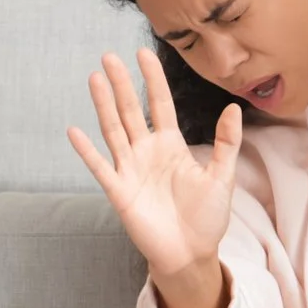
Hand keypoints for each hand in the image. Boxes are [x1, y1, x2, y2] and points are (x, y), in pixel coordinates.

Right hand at [66, 48, 240, 307]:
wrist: (191, 254)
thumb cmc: (207, 217)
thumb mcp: (222, 177)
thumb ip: (226, 143)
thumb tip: (233, 107)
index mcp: (171, 145)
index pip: (159, 104)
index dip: (152, 79)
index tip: (143, 52)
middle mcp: (147, 152)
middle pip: (131, 110)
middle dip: (121, 83)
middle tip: (109, 55)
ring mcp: (130, 169)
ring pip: (113, 130)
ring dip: (103, 105)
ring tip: (94, 78)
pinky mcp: (119, 191)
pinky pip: (100, 167)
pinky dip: (87, 150)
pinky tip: (74, 130)